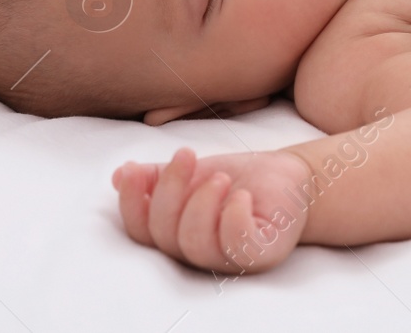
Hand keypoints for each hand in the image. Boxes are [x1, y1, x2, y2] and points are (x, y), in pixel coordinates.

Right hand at [112, 147, 312, 274]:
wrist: (290, 176)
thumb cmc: (240, 178)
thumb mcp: (194, 172)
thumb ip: (158, 176)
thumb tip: (120, 175)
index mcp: (178, 235)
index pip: (141, 231)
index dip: (132, 204)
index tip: (136, 169)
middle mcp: (200, 253)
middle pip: (165, 236)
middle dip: (170, 192)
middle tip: (187, 154)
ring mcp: (230, 257)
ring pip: (195, 245)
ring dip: (201, 204)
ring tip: (219, 176)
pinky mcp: (261, 253)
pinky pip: (238, 246)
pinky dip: (234, 218)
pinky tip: (242, 195)